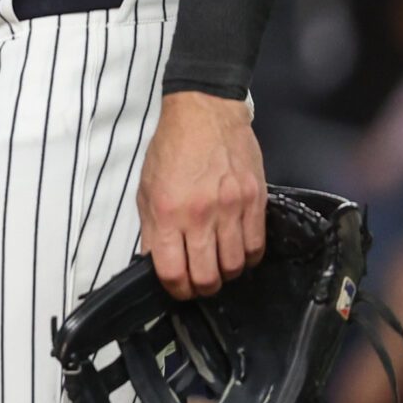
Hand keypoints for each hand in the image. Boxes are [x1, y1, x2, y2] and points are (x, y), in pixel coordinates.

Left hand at [137, 91, 267, 298]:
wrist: (204, 113)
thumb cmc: (171, 150)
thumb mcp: (146, 188)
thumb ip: (151, 229)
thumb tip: (157, 263)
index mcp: (165, 212)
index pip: (172, 272)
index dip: (176, 290)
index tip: (178, 289)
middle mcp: (199, 215)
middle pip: (207, 277)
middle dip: (201, 287)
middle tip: (199, 281)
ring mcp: (231, 209)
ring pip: (234, 267)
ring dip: (225, 273)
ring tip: (218, 264)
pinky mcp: (255, 201)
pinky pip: (256, 247)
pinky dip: (247, 258)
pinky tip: (238, 251)